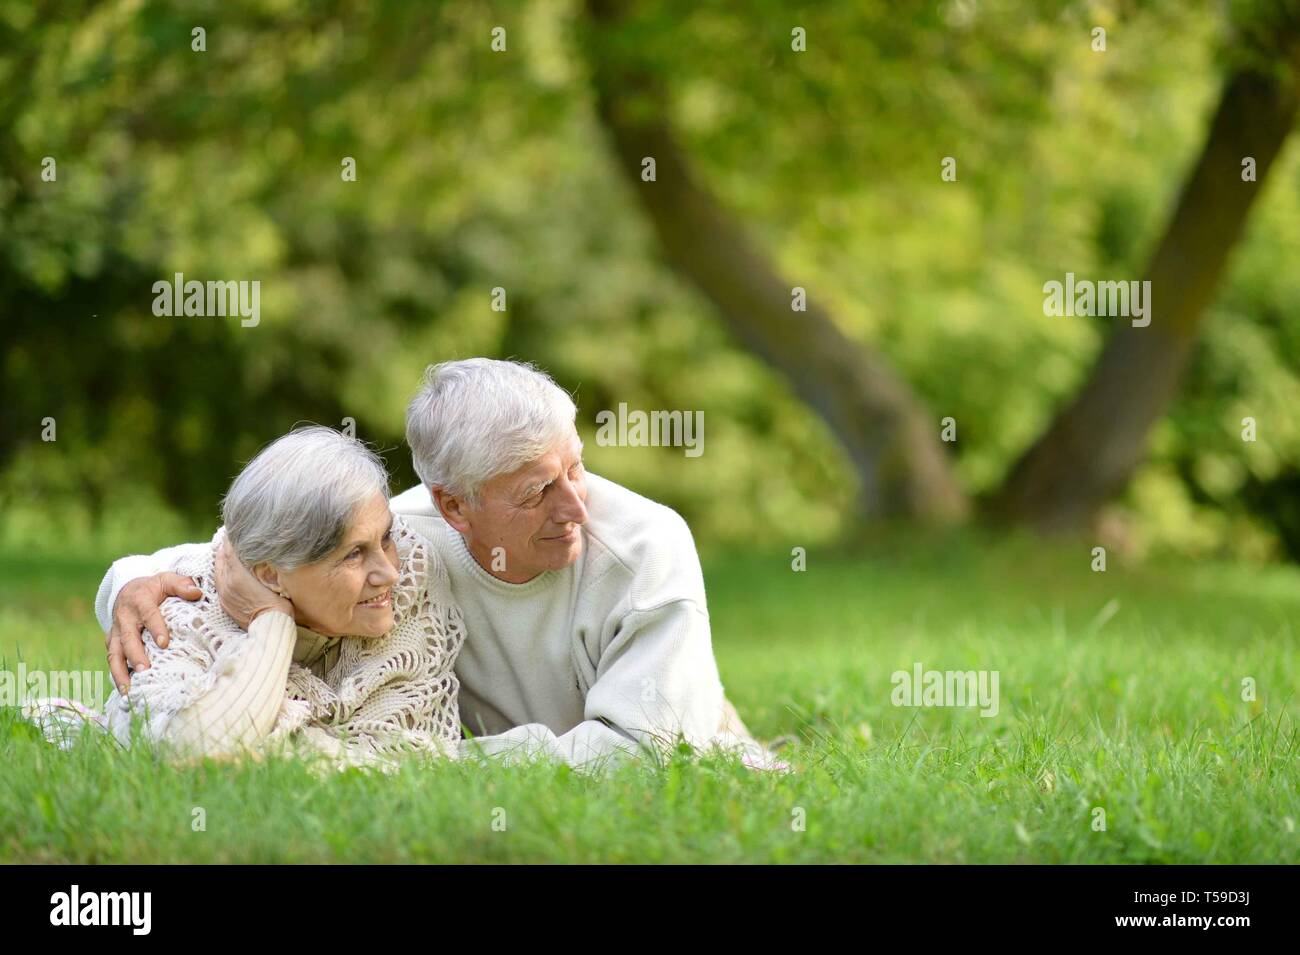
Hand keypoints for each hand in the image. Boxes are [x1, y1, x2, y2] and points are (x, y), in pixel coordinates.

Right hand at [107, 573, 202, 692]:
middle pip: (127, 638)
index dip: (156, 628)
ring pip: (114, 653)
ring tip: (128, 690)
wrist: (128, 590)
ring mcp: (116, 631)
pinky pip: (112, 659)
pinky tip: (125, 690)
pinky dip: (117, 674)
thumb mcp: (167, 579)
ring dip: (119, 672)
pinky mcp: (113, 642)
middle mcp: (124, 618)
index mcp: (139, 601)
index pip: (148, 615)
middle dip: (135, 655)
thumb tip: (197, 592)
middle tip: (145, 671)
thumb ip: (181, 584)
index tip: (164, 643)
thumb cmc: (153, 588)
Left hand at [214, 538, 292, 627]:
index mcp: (237, 574)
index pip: (230, 548)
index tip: (237, 527)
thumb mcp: (274, 579)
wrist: (269, 627)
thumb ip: (262, 564)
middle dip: (226, 546)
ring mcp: (224, 592)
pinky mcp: (224, 602)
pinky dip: (223, 571)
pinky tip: (230, 570)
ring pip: (218, 569)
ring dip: (223, 558)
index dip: (232, 537)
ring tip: (230, 549)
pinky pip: (219, 581)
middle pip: (221, 556)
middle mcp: (226, 581)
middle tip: (234, 535)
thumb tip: (262, 552)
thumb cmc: (278, 604)